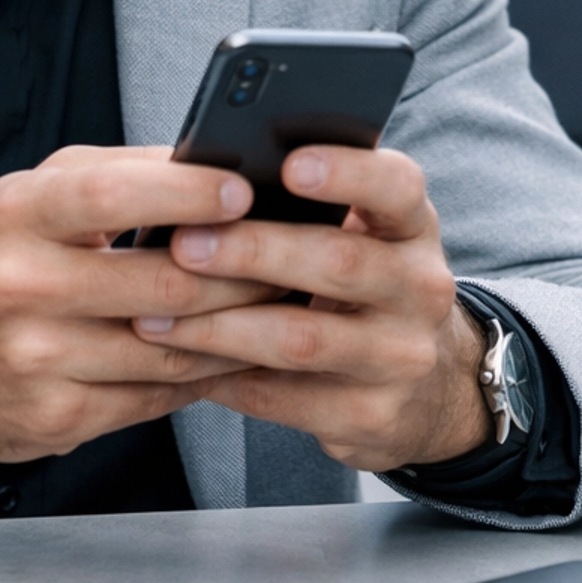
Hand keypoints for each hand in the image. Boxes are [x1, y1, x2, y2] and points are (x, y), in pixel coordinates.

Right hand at [0, 146, 280, 462]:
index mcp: (19, 215)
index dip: (183, 193)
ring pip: (170, 351)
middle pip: (160, 287)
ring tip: (284, 306)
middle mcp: (21, 288)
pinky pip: (154, 398)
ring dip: (238, 331)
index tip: (244, 186)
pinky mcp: (53, 420)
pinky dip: (203, 376)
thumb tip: (217, 158)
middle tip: (297, 256)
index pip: (108, 197)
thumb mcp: (35, 193)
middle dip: (242, 274)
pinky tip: (234, 354)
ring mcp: (36, 362)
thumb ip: (121, 175)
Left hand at [133, 146, 493, 472]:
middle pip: (340, 261)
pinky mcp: (374, 417)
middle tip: (184, 245)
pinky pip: (287, 399)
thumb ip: (309, 209)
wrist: (425, 388)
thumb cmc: (362, 288)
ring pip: (304, 339)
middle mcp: (421, 288)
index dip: (348, 173)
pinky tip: (182, 364)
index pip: (397, 186)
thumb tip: (206, 184)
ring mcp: (402, 356)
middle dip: (254, 252)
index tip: (289, 165)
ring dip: (221, 327)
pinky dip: (227, 380)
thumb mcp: (363, 237)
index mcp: (413, 226)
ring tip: (157, 317)